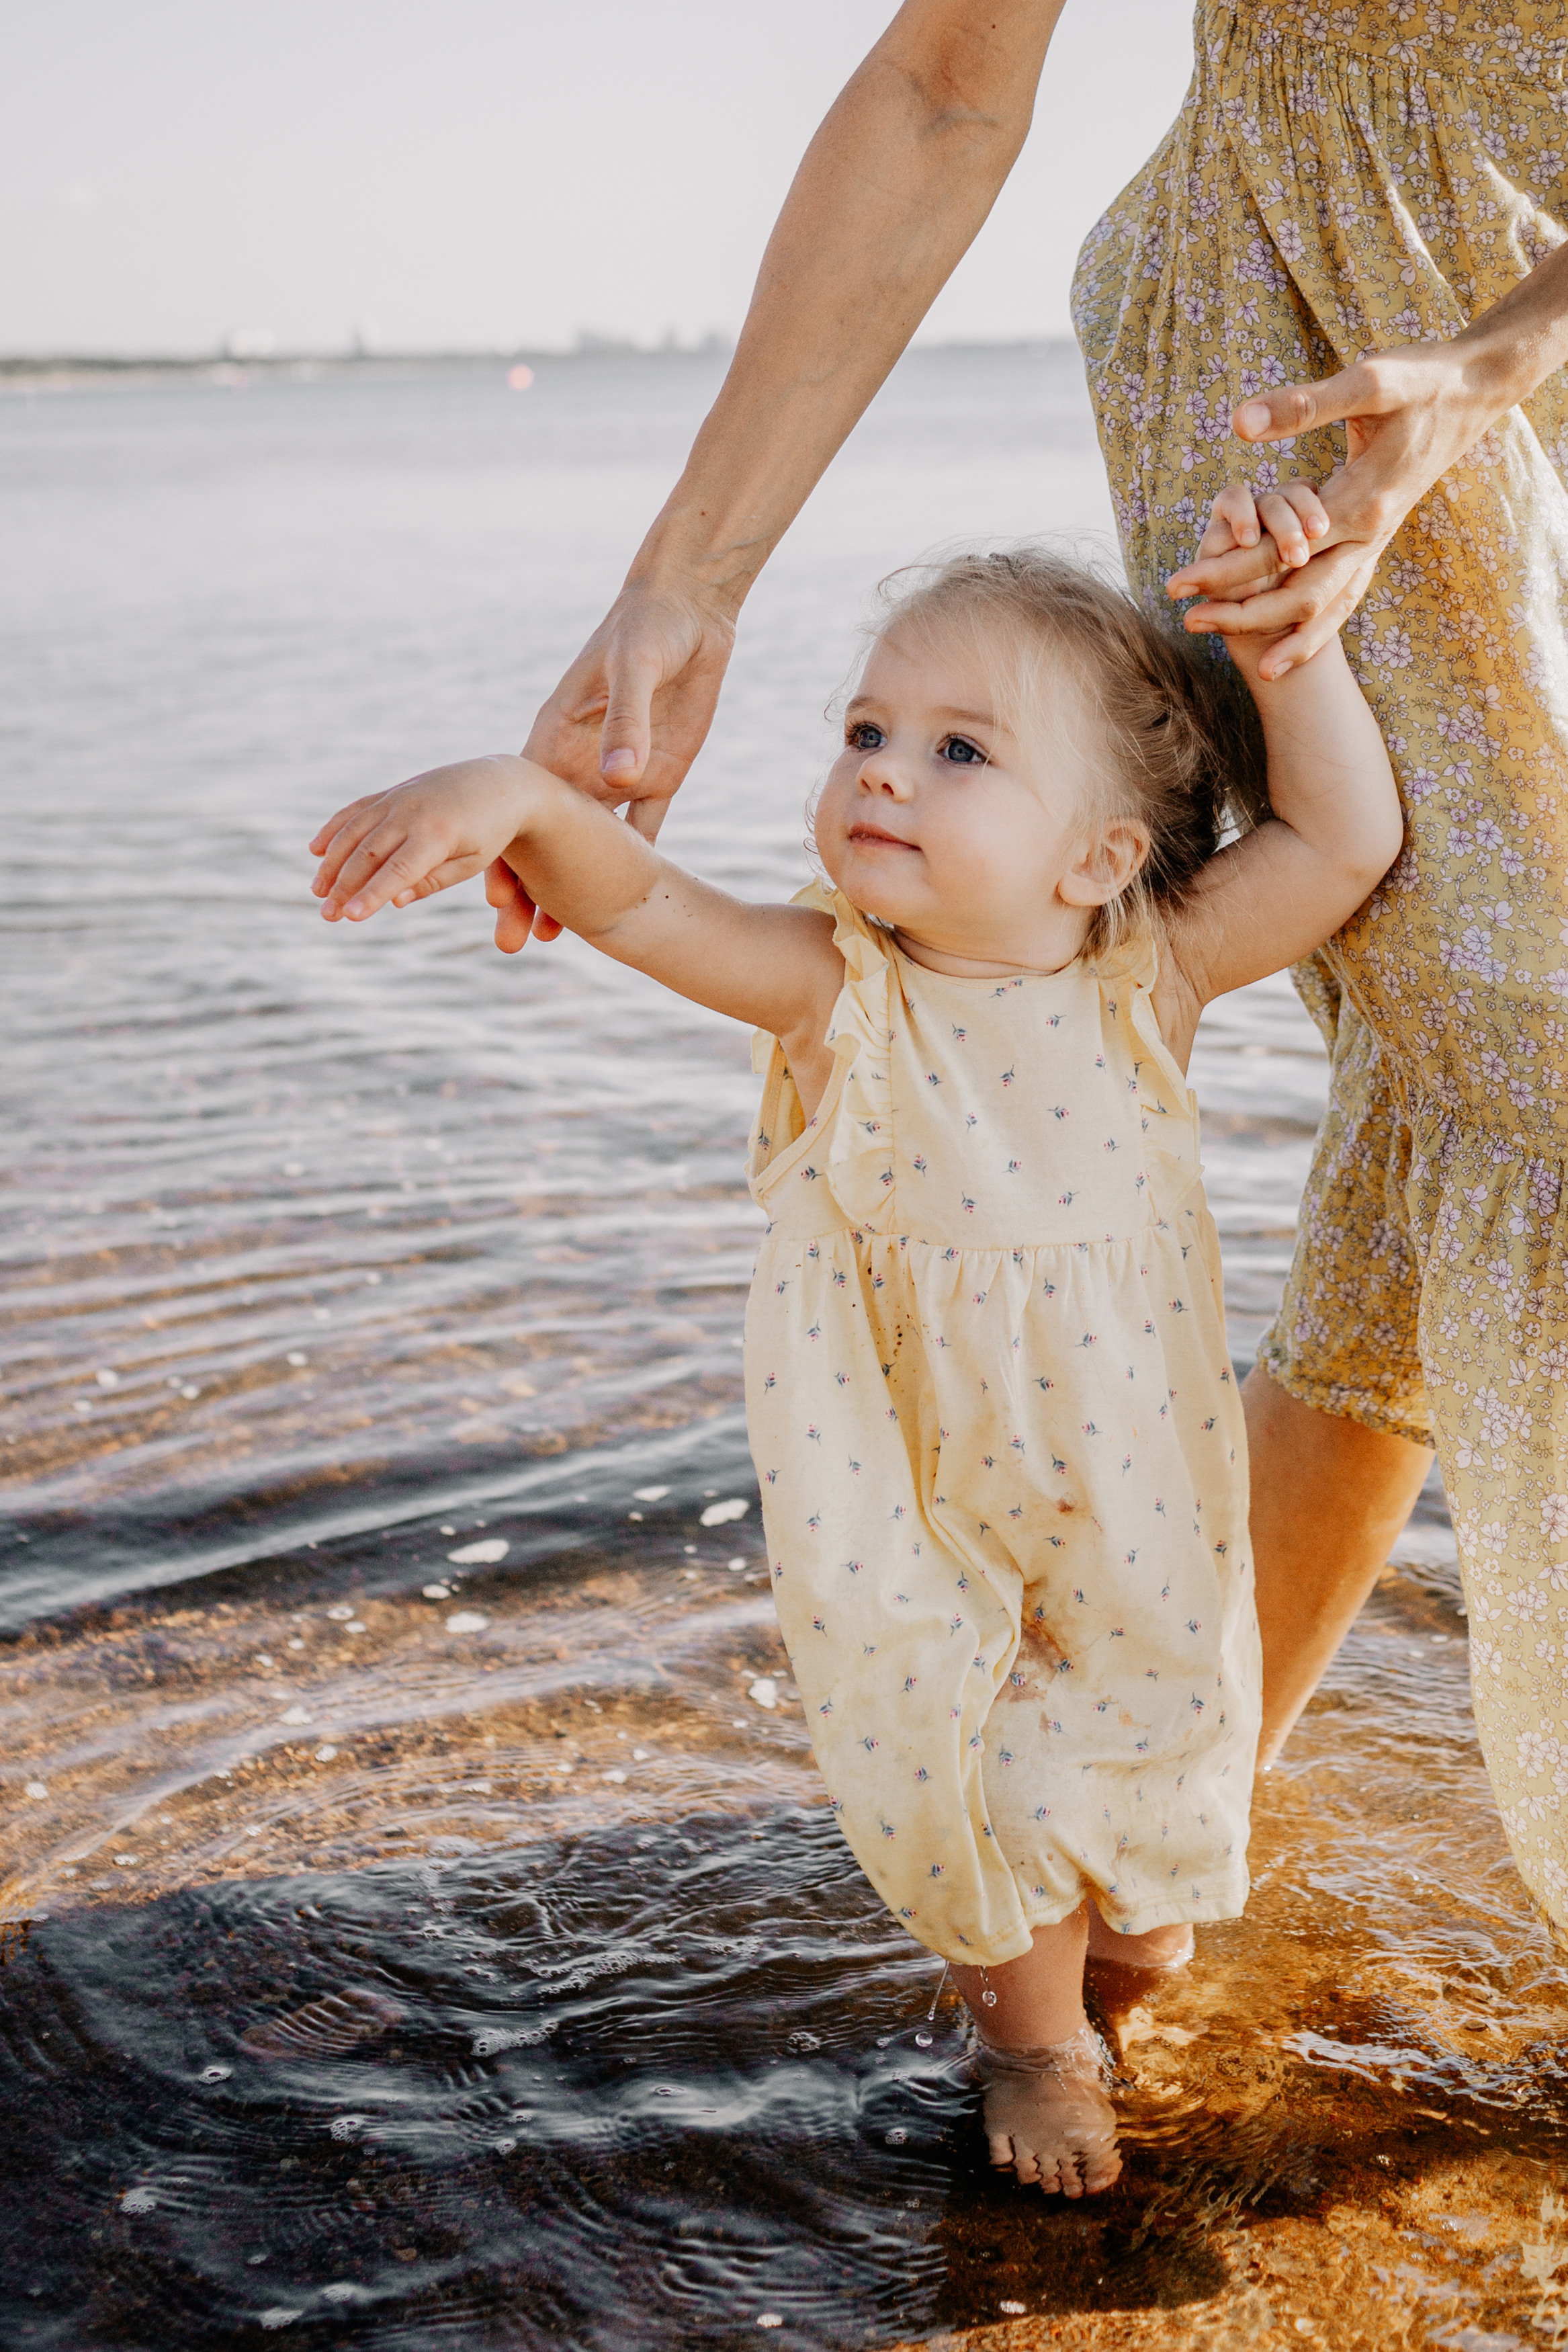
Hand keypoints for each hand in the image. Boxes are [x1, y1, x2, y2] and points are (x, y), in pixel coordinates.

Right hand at [310, 757, 533, 924]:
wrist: (498, 783)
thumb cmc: (489, 832)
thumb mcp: (471, 862)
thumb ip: (432, 881)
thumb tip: (393, 902)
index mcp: (438, 834)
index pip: (398, 871)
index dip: (372, 895)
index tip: (351, 917)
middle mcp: (412, 812)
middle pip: (368, 854)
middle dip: (344, 887)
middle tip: (327, 916)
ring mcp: (399, 798)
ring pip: (354, 831)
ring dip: (332, 862)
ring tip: (318, 892)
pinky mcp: (392, 791)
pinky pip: (355, 810)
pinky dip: (334, 829)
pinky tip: (316, 851)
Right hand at [502, 576, 735, 943]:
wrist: (691, 611)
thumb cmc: (648, 626)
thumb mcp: (635, 668)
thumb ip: (626, 723)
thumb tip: (618, 779)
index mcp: (554, 738)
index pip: (518, 808)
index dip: (503, 851)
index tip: (494, 894)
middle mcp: (579, 764)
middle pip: (543, 839)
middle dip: (528, 889)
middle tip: (515, 941)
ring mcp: (618, 775)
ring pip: (588, 847)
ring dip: (572, 890)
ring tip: (555, 939)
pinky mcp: (658, 778)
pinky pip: (641, 832)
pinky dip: (630, 867)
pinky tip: (621, 908)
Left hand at [1165, 338, 1501, 676]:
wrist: (1477, 390)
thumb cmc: (1424, 380)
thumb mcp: (1369, 382)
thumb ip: (1305, 407)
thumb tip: (1242, 424)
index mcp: (1360, 504)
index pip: (1277, 552)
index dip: (1225, 569)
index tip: (1178, 584)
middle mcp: (1370, 534)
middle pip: (1300, 596)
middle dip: (1242, 613)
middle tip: (1187, 623)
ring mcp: (1379, 540)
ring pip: (1329, 607)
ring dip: (1285, 633)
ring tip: (1252, 666)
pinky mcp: (1380, 536)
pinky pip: (1348, 596)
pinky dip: (1322, 625)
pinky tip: (1293, 640)